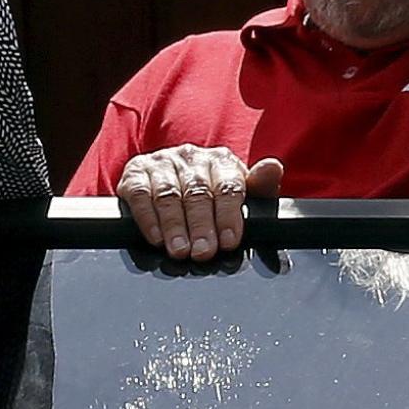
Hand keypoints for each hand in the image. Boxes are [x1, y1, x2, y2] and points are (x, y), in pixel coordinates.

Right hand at [116, 146, 283, 261]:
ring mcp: (161, 162)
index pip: (227, 185)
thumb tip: (273, 167)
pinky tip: (156, 237)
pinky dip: (147, 217)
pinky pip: (139, 194)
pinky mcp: (135, 172)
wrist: (173, 180)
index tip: (228, 241)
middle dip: (201, 225)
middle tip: (203, 252)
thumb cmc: (213, 195)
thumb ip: (260, 187)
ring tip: (180, 251)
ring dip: (174, 225)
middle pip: (197, 192)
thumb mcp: (242, 193)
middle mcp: (190, 157)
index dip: (228, 215)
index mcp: (220, 161)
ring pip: (168, 194)